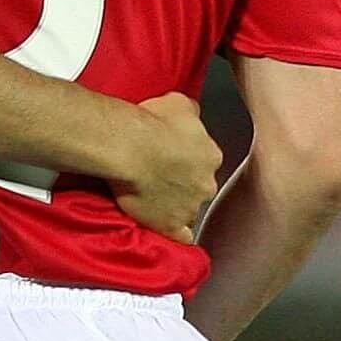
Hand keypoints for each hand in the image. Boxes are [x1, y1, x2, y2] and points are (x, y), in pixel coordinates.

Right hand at [111, 93, 221, 241]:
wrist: (129, 148)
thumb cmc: (150, 124)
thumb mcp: (179, 102)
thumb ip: (192, 111)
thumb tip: (193, 114)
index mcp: (210, 155)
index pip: (206, 160)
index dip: (189, 158)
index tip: (173, 155)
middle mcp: (206, 183)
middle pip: (200, 186)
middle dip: (185, 182)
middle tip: (162, 174)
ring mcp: (190, 207)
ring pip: (190, 209)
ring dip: (178, 205)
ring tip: (156, 198)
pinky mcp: (171, 225)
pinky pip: (182, 237)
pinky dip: (178, 235)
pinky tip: (170, 231)